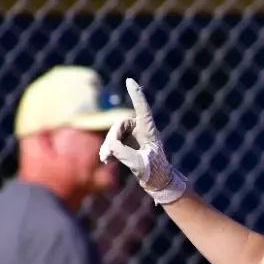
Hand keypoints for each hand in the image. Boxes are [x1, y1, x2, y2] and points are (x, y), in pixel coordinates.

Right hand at [99, 78, 189, 205]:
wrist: (158, 183)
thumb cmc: (155, 173)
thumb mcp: (139, 165)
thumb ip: (125, 154)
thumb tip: (109, 145)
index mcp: (150, 131)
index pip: (142, 109)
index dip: (136, 95)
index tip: (130, 81)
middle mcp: (142, 130)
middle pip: (121, 124)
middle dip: (112, 137)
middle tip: (107, 154)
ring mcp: (135, 136)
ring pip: (116, 133)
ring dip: (108, 145)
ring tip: (105, 159)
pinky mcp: (129, 144)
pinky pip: (115, 141)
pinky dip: (109, 149)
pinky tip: (106, 160)